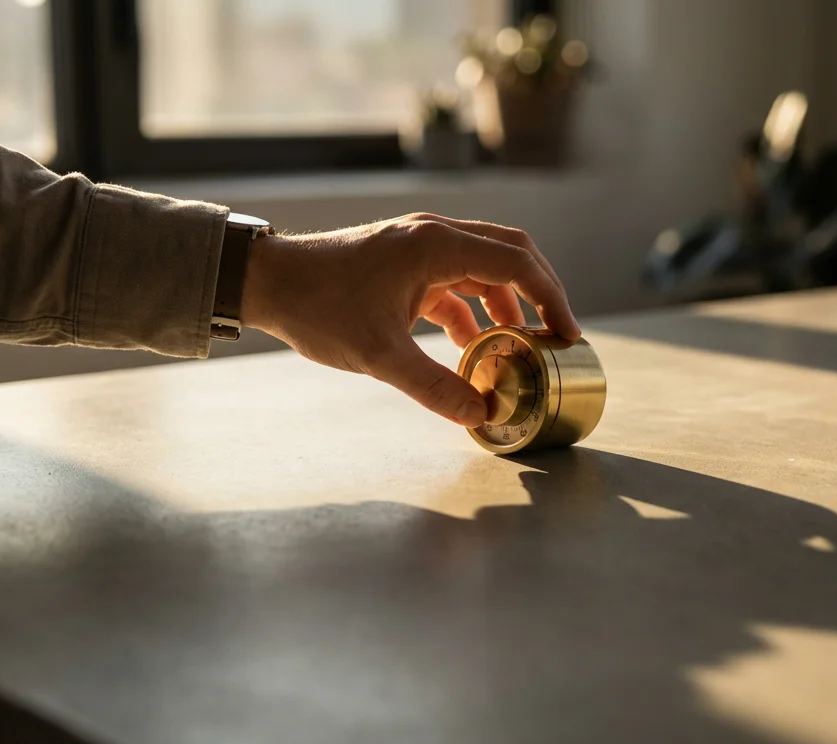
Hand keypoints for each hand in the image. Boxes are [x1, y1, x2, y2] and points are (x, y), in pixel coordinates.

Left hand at [240, 213, 579, 427]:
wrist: (268, 282)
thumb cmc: (319, 307)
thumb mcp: (379, 355)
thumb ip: (433, 386)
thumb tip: (479, 414)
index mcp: (436, 245)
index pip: (517, 262)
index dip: (552, 297)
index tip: (568, 334)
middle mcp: (434, 236)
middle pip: (511, 254)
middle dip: (539, 294)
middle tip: (557, 336)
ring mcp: (419, 247)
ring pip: (483, 269)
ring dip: (505, 306)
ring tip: (517, 350)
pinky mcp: (404, 263)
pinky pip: (455, 283)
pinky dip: (471, 312)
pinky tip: (471, 349)